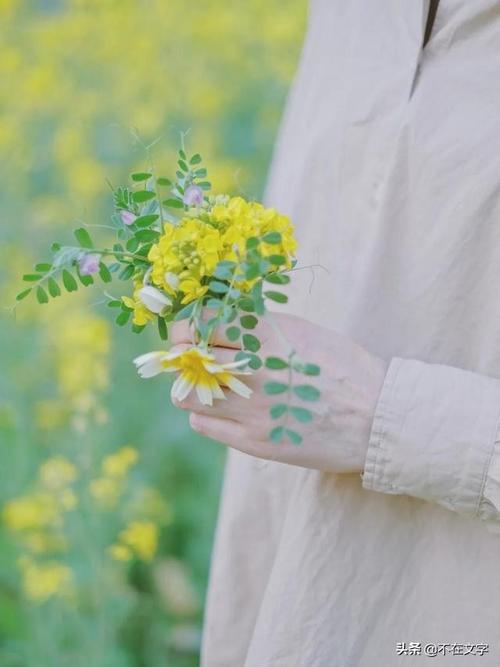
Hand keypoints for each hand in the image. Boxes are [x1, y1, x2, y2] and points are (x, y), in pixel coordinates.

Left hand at [169, 313, 387, 472]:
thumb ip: (260, 327)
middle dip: (184, 354)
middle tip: (195, 357)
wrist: (377, 418)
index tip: (193, 329)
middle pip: (185, 357)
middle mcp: (254, 370)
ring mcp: (251, 409)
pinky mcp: (253, 441)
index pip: (202, 322)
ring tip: (211, 385)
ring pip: (186, 394)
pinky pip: (202, 423)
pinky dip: (206, 414)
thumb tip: (220, 321)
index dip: (190, 325)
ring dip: (192, 386)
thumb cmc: (345, 369)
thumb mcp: (304, 332)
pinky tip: (228, 409)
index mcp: (268, 336)